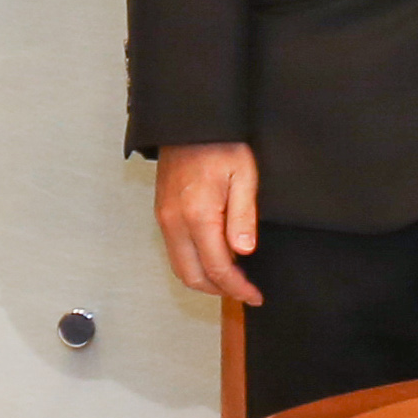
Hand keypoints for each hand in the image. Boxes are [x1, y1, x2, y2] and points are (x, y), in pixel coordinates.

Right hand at [154, 142, 261, 303]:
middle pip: (193, 276)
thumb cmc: (222, 145)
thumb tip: (244, 252)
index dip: (238, 287)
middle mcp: (175, 223)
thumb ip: (243, 215)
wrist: (190, 122)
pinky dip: (193, 265)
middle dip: (220, 291)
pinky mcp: (162, 214)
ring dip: (205, 281)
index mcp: (198, 215)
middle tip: (246, 292)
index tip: (256, 296)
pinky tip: (213, 260)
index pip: (218, 267)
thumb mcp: (245, 175)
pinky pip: (175, 252)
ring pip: (180, 268)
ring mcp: (164, 220)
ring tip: (232, 281)